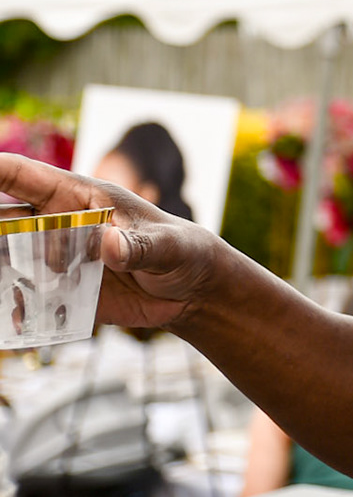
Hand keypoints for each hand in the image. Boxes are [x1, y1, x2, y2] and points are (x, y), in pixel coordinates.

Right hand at [0, 155, 222, 329]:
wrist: (190, 291)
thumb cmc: (183, 251)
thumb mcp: (169, 247)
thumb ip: (141, 246)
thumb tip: (109, 243)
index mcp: (83, 198)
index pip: (29, 177)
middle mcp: (60, 224)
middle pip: (6, 217)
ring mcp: (55, 257)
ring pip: (7, 255)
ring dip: (0, 264)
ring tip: (1, 278)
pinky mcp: (59, 291)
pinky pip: (23, 296)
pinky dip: (11, 305)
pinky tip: (15, 319)